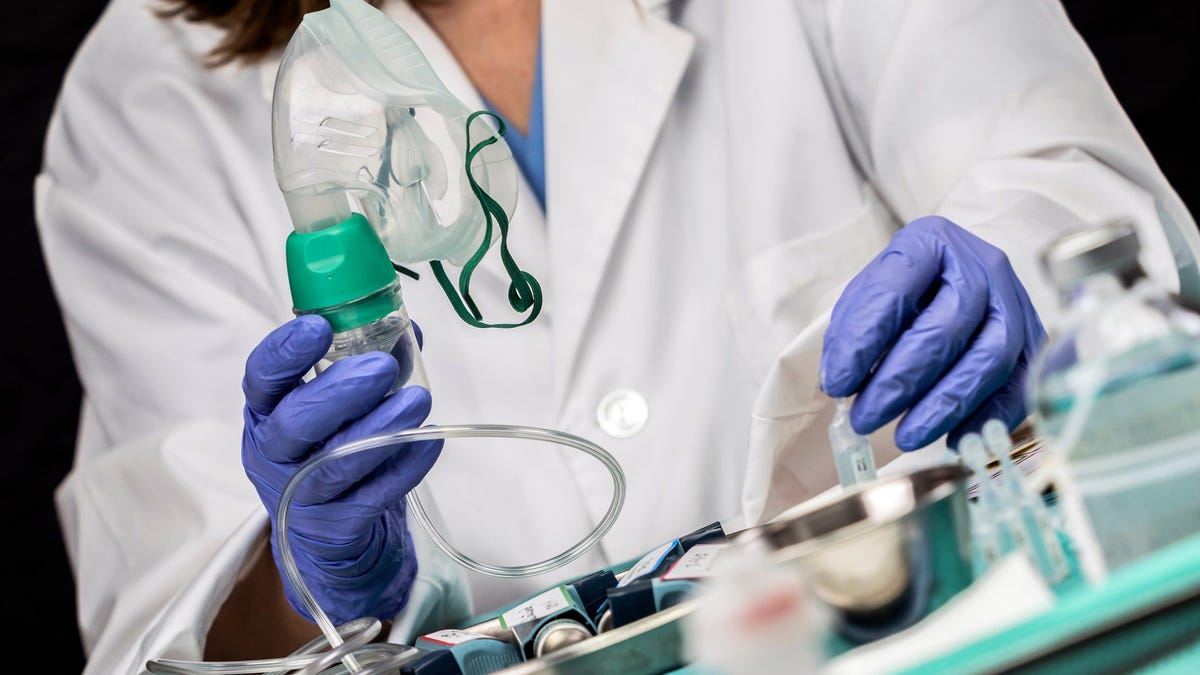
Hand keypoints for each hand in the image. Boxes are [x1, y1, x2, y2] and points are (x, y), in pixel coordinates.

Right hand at [241, 315, 440, 624]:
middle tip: (383, 367)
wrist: (325, 531)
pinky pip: (372, 496)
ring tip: (418, 400)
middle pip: (295, 426)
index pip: (261, 379)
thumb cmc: (327, 447)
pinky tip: (428, 440)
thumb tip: (406, 328)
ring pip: (336, 464)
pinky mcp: (337, 526)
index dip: (285, 353)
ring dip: (381, 429)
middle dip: (340, 393)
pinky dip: (404, 467)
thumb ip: (362, 361)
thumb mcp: (329, 404)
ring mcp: (302, 495)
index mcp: (266, 413)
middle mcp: (274, 455)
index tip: (319, 326)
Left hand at [820, 216, 1044, 450]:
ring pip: (987, 359)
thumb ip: (852, 331)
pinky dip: (987, 417)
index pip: (894, 290)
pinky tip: (953, 440)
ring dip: (943, 406)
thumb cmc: (905, 289)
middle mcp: (981, 266)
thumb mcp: (870, 294)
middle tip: (865, 418)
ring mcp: (1015, 302)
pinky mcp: (1035, 339)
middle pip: (944, 329)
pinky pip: (1019, 385)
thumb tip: (841, 384)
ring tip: (905, 436)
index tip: (837, 384)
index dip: (863, 342)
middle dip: (899, 382)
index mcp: (929, 242)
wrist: (959, 274)